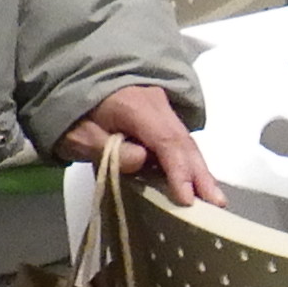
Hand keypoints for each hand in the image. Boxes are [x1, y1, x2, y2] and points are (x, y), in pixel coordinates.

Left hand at [65, 80, 223, 207]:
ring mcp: (161, 105)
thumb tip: (143, 160)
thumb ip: (109, 150)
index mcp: (134, 105)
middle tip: (216, 202)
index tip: (186, 197)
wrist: (71, 84)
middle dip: (199, 173)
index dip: (178, 170)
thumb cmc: (73, 116)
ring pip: (185, 139)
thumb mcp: (79, 136)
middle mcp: (155, 101)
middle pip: (182, 140)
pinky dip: (189, 160)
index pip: (165, 140)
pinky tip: (198, 181)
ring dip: (199, 169)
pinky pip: (178, 138)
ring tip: (214, 197)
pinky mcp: (161, 113)